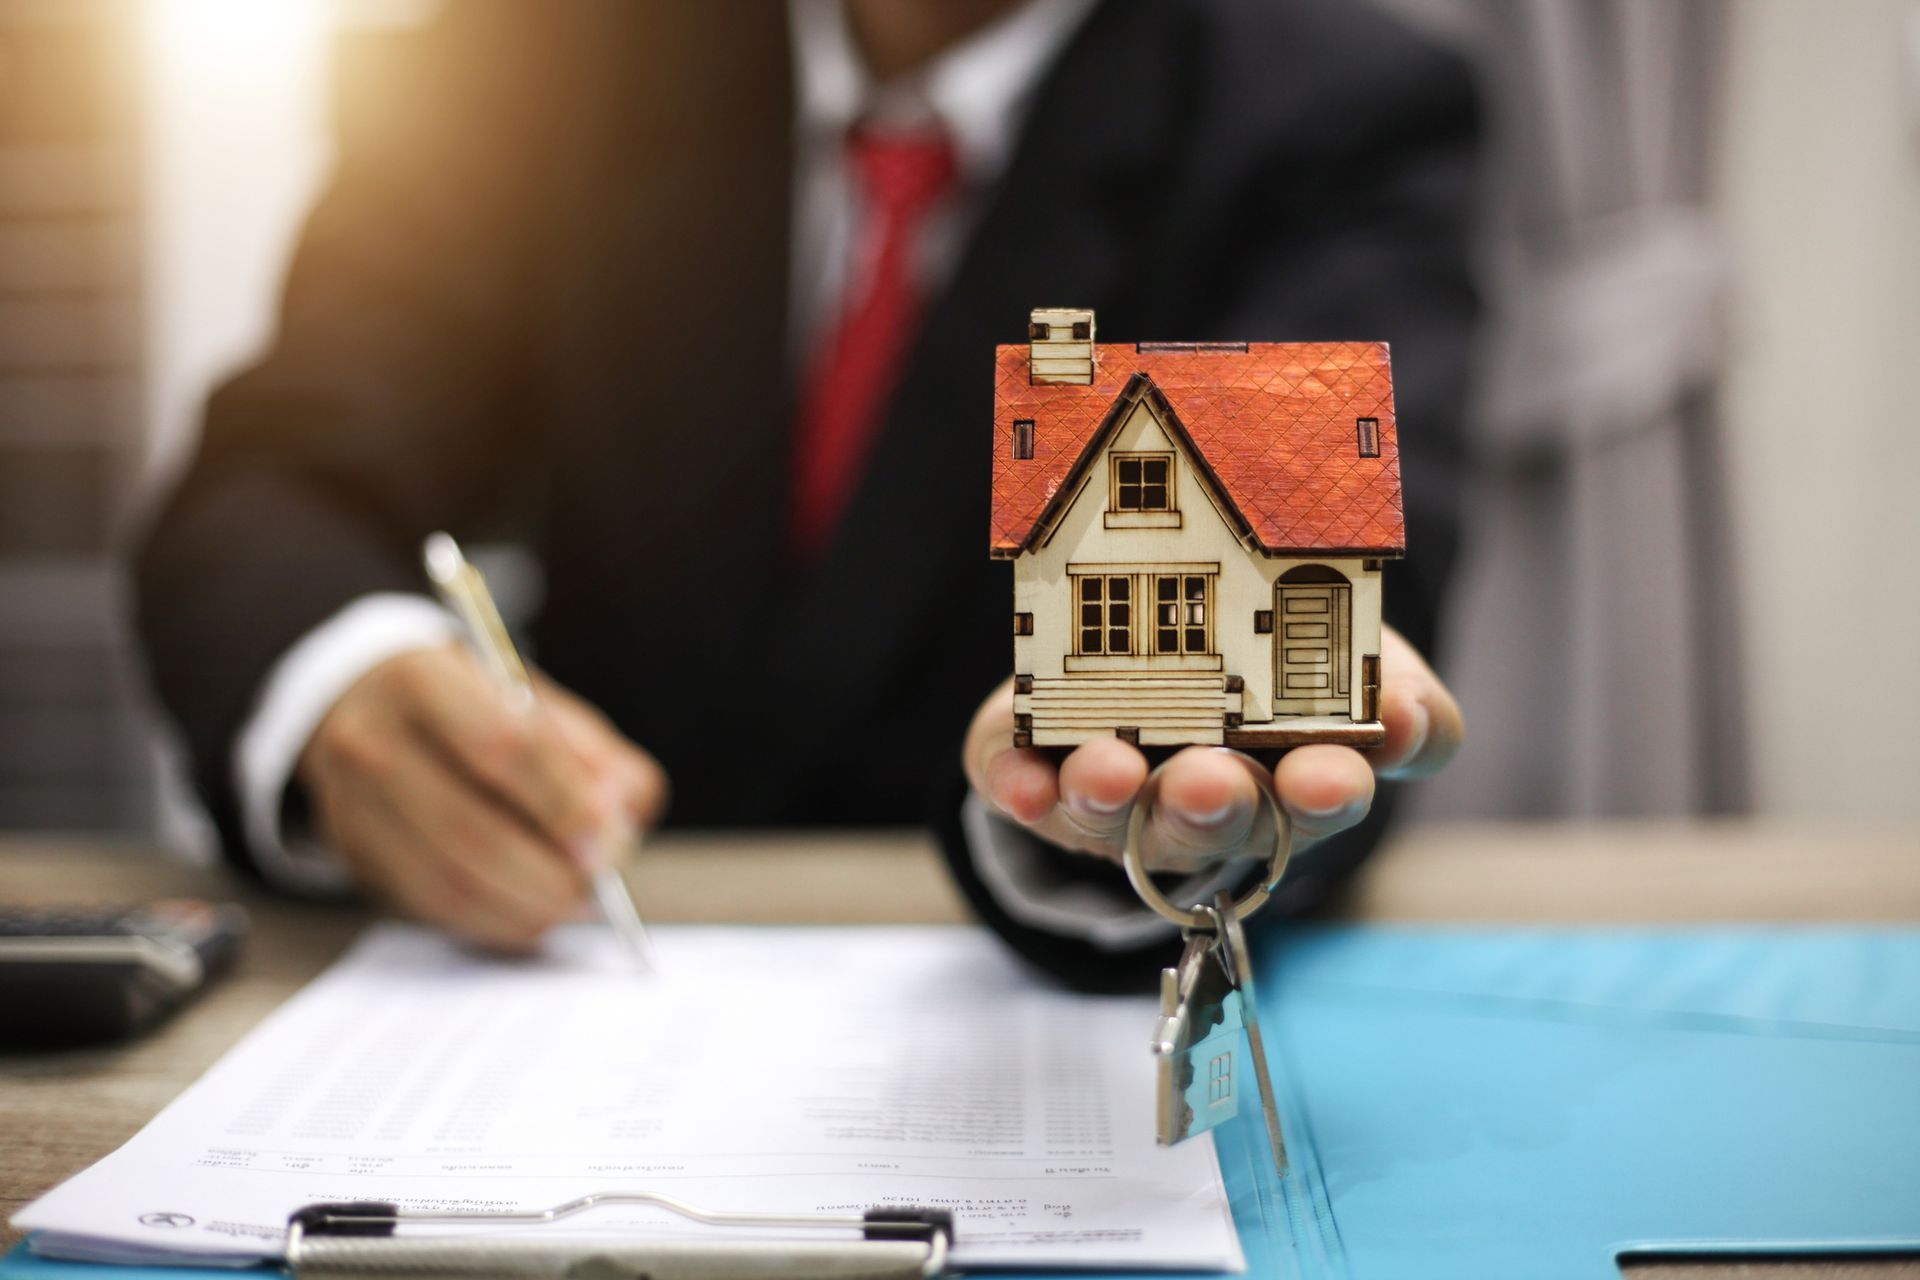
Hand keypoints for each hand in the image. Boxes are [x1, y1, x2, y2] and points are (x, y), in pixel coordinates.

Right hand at [297, 645, 667, 949]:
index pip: (502, 748)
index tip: (608, 842)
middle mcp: (373, 742)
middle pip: (472, 831)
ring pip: (452, 884)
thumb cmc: (473, 703)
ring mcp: (354, 806)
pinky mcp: (357, 857)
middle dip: (552, 873)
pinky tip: (534, 911)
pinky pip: (437, 909)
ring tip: (576, 900)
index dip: (564, 804)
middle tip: (599, 885)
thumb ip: (593, 756)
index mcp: (424, 681)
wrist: (368, 703)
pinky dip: (499, 921)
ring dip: (530, 907)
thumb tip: (618, 824)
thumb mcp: (538, 701)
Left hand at [962, 625, 1460, 875]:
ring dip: (1117, 799)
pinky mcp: (1044, 781)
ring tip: (1112, 770)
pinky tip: (1019, 781)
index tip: (1337, 773)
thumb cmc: (1273, 668)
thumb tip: (1408, 716)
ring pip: (1123, 817)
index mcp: (1300, 775)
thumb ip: (1394, 691)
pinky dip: (1022, 788)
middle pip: (1223, 818)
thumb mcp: (1352, 658)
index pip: (1328, 795)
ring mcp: (1128, 803)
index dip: (1332, 791)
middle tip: (1213, 781)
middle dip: (1216, 803)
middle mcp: (1215, 803)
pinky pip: (1025, 791)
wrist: (1154, 653)